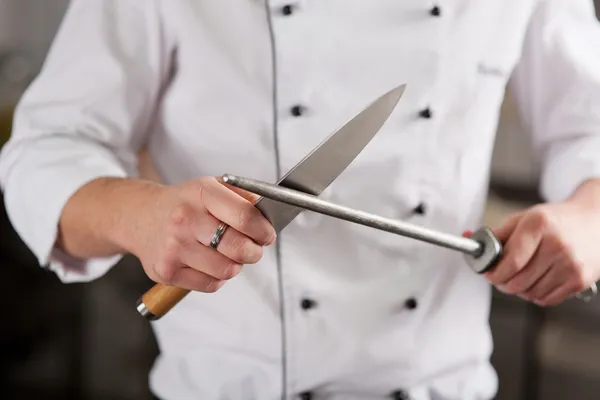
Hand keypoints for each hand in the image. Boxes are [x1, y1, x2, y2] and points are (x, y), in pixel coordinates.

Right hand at [131, 176, 275, 291]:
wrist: (140, 216)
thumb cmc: (184, 204)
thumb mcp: (212, 187)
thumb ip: (243, 197)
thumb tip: (270, 212)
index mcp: (201, 193)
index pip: (245, 216)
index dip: (263, 230)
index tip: (267, 235)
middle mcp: (185, 219)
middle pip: (238, 248)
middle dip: (254, 252)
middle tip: (253, 249)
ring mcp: (173, 247)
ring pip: (227, 270)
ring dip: (235, 265)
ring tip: (227, 254)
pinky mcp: (166, 271)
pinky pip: (211, 284)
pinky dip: (217, 277)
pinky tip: (209, 263)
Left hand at [483, 184, 599, 305]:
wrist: (597, 221)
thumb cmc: (556, 221)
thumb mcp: (525, 218)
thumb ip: (498, 233)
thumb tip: (469, 238)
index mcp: (539, 225)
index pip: (510, 260)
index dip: (494, 272)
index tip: (487, 273)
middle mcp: (556, 244)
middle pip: (518, 280)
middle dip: (502, 283)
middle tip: (499, 277)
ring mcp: (570, 264)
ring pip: (530, 293)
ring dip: (518, 290)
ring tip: (520, 277)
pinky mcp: (580, 280)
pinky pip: (546, 299)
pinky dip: (535, 295)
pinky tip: (536, 281)